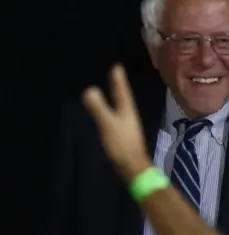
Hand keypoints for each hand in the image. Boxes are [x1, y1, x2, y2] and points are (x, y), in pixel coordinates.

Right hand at [82, 64, 151, 181]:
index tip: (117, 67)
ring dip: (116, 98)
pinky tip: (109, 116)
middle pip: (123, 98)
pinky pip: (118, 118)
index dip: (119, 80)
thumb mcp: (108, 124)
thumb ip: (99, 108)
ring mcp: (128, 127)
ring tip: (112, 91)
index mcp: (127, 110)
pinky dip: (113, 111)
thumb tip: (89, 90)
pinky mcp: (124, 136)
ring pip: (121, 108)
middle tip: (115, 75)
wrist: (132, 168)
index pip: (122, 91)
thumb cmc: (121, 145)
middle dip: (119, 87)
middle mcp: (129, 116)